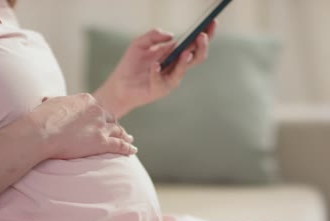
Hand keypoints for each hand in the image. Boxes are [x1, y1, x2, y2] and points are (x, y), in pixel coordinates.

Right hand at [29, 93, 136, 158]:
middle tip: (120, 130)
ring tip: (129, 140)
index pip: (98, 108)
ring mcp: (101, 127)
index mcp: (87, 100)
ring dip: (125, 135)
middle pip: (111, 118)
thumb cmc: (41, 118)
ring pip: (118, 131)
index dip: (102, 116)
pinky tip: (133, 150)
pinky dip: (128, 148)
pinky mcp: (102, 142)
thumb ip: (55, 102)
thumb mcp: (50, 103)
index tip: (103, 120)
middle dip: (116, 125)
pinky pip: (120, 145)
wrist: (42, 132)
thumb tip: (48, 100)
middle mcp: (97, 111)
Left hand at [94, 20, 217, 117]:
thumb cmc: (130, 65)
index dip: (205, 33)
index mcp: (174, 54)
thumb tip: (171, 36)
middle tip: (201, 36)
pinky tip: (154, 65)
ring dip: (186, 60)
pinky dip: (157, 72)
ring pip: (183, 69)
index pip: (194, 43)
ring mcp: (170, 79)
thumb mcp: (139, 44)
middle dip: (202, 46)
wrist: (118, 85)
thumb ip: (153, 35)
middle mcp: (176, 67)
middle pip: (197, 56)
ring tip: (186, 50)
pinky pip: (162, 80)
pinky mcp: (160, 90)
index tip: (211, 21)